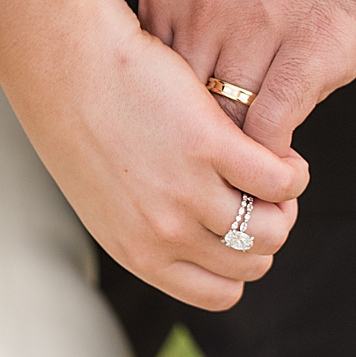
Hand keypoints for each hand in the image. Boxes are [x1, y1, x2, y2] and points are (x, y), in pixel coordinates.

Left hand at [0, 0, 308, 310]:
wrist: (64, 63)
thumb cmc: (81, 120)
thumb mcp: (104, 196)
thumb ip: (147, 225)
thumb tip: (204, 235)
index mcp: (137, 251)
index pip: (220, 293)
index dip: (240, 261)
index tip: (239, 226)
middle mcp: (162, 233)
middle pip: (252, 262)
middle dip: (266, 229)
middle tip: (259, 190)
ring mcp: (186, 192)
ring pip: (273, 226)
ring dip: (284, 201)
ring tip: (273, 167)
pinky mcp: (208, 145)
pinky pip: (280, 179)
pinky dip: (291, 168)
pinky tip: (277, 146)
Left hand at [139, 0, 355, 156]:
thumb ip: (170, 22)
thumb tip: (151, 93)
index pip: (146, 72)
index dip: (161, 111)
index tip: (172, 136)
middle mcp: (202, 5)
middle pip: (180, 100)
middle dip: (194, 137)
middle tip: (205, 166)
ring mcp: (254, 26)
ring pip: (224, 119)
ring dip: (236, 150)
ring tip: (243, 170)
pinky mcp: (307, 50)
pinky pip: (269, 125)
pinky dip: (271, 151)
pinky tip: (278, 156)